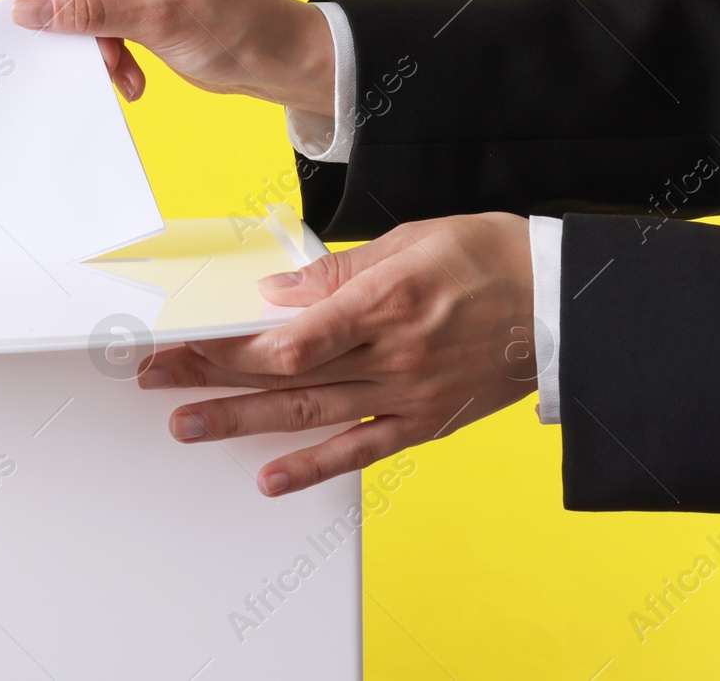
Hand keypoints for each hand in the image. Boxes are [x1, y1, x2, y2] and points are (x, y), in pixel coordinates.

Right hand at [12, 0, 333, 114]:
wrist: (279, 60)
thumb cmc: (239, 26)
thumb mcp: (154, 19)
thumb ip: (86, 11)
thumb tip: (27, 8)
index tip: (49, 16)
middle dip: (84, 15)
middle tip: (93, 54)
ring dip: (98, 38)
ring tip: (119, 70)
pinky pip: (105, 10)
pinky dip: (111, 43)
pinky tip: (130, 71)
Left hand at [137, 213, 535, 495]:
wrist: (563, 303)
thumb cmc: (488, 257)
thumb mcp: (410, 240)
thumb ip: (337, 271)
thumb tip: (277, 290)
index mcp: (384, 303)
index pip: (287, 337)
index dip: (228, 344)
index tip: (182, 340)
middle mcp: (391, 356)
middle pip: (283, 374)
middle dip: (212, 376)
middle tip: (156, 379)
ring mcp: (407, 394)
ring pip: (309, 414)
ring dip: (241, 421)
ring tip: (185, 425)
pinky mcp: (424, 421)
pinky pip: (361, 450)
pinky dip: (314, 467)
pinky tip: (269, 479)